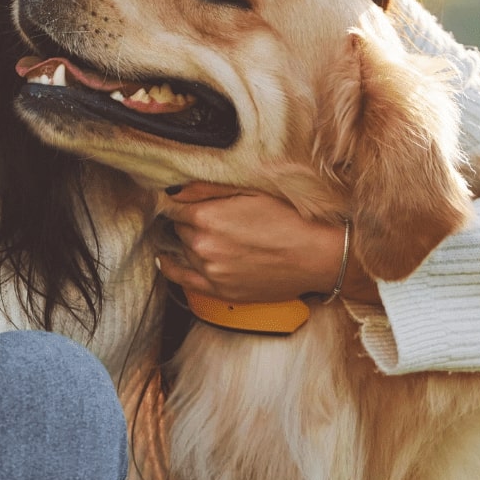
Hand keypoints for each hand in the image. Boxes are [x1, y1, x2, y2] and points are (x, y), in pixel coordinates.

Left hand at [156, 183, 379, 305]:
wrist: (315, 256)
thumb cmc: (287, 218)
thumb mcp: (248, 191)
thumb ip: (205, 189)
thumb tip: (174, 189)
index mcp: (207, 216)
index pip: (174, 206)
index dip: (180, 203)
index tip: (183, 202)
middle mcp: (202, 245)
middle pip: (179, 229)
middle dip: (189, 222)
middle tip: (209, 218)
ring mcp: (210, 270)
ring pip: (183, 251)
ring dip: (189, 243)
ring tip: (208, 237)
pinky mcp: (220, 290)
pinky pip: (182, 280)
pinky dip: (171, 269)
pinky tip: (165, 260)